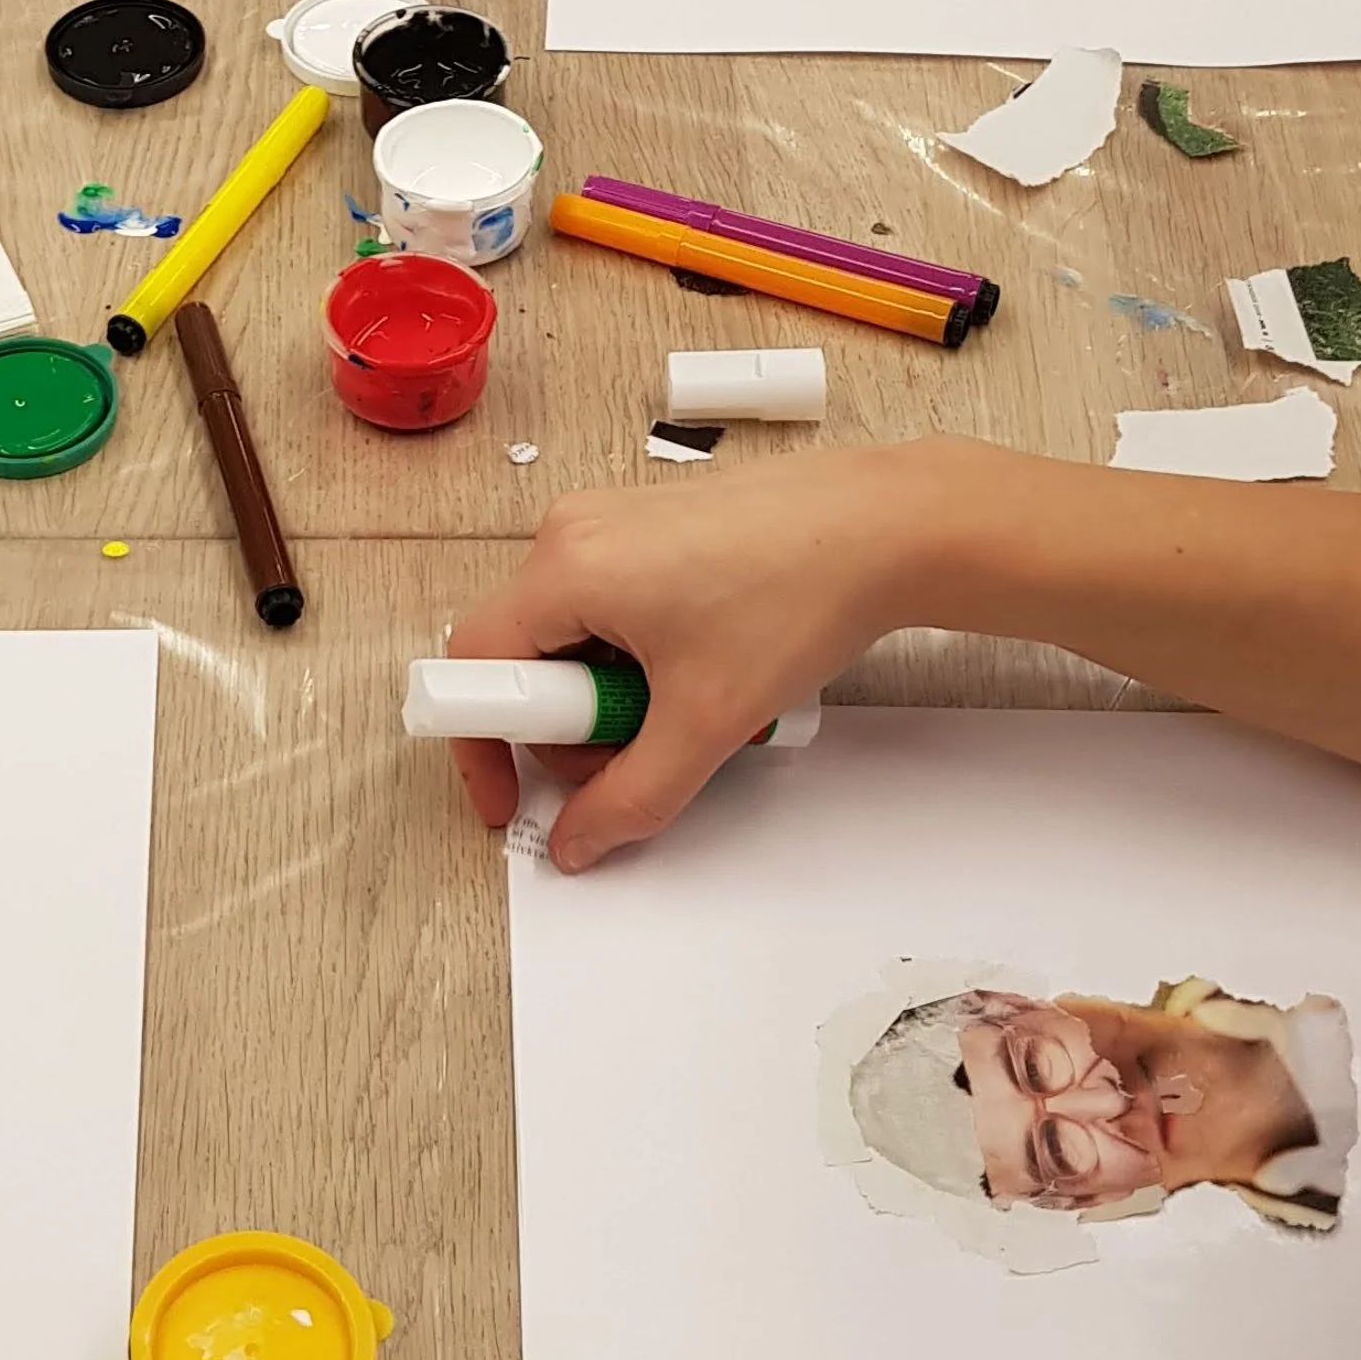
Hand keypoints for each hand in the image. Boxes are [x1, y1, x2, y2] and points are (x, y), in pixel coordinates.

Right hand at [442, 450, 932, 867]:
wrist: (887, 526)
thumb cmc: (801, 592)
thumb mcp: (706, 722)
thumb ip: (630, 798)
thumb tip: (578, 839)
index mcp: (566, 568)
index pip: (473, 667)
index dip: (483, 746)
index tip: (511, 799)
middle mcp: (573, 531)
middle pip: (522, 654)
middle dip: (570, 724)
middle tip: (642, 745)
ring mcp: (610, 520)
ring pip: (569, 635)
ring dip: (610, 692)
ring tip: (690, 701)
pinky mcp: (648, 524)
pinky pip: (606, 605)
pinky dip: (636, 655)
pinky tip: (703, 664)